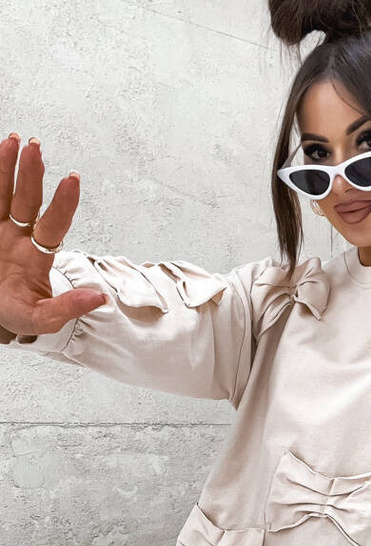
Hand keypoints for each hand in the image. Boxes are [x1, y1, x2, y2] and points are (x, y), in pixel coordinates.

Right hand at [0, 133, 107, 339]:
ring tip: (13, 140)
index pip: (54, 224)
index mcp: (38, 257)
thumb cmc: (14, 314)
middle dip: (32, 175)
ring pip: (4, 193)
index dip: (63, 203)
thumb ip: (67, 308)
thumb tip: (99, 299)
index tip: (72, 180)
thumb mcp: (41, 318)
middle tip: (35, 147)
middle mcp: (20, 238)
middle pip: (27, 201)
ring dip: (8, 168)